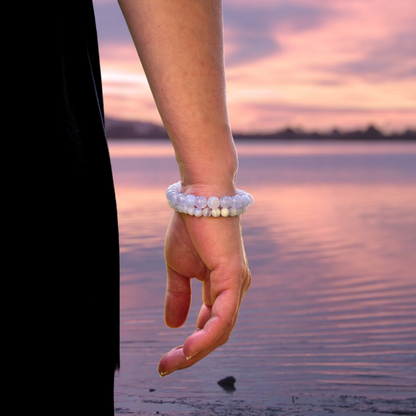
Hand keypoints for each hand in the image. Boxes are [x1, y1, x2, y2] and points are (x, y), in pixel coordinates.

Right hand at [158, 210, 250, 375]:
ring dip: (197, 351)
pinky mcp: (233, 277)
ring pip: (222, 330)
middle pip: (217, 333)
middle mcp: (233, 289)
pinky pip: (223, 316)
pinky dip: (207, 336)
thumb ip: (178, 296)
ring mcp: (236, 284)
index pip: (209, 325)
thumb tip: (172, 325)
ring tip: (172, 362)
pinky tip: (189, 349)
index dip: (191, 345)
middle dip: (192, 354)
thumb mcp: (178, 268)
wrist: (198, 197)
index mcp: (221, 287)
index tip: (168, 358)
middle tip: (166, 367)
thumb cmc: (190, 226)